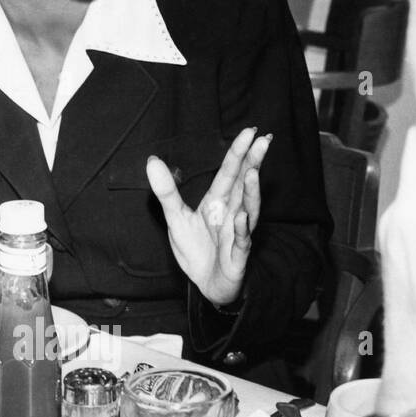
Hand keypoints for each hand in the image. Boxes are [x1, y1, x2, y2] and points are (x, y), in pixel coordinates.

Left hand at [146, 128, 270, 306]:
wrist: (207, 284)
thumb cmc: (196, 249)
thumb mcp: (176, 219)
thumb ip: (166, 191)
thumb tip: (152, 160)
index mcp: (218, 201)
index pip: (229, 173)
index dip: (238, 153)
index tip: (250, 131)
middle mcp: (232, 212)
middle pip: (244, 185)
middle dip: (253, 163)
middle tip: (263, 141)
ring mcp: (237, 233)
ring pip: (248, 209)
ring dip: (251, 192)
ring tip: (253, 173)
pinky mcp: (237, 256)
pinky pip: (241, 241)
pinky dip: (241, 229)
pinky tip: (241, 216)